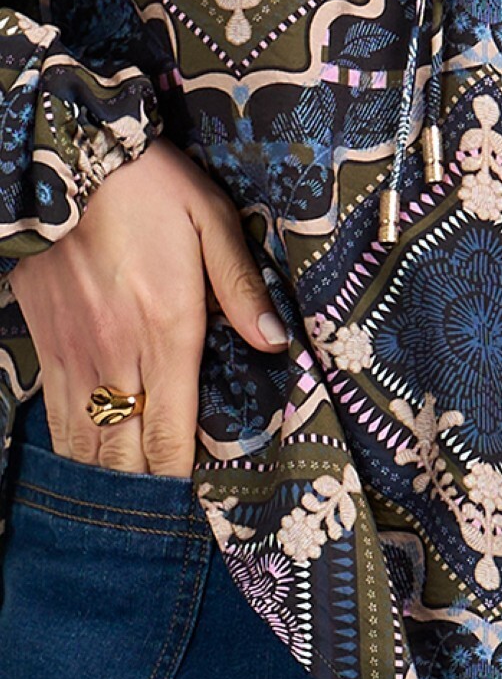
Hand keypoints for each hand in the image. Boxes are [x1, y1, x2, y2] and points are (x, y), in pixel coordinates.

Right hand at [7, 140, 287, 476]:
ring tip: (129, 506)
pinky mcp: (46, 343)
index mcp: (168, 330)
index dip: (182, 479)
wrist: (69, 160)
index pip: (172, 435)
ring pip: (85, 444)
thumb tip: (277, 343)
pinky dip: (71, 446)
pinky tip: (87, 460)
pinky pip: (56, 415)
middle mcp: (117, 355)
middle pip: (126, 454)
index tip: (199, 504)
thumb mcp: (213, 220)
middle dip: (146, 492)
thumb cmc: (152, 187)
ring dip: (107, 477)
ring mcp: (75, 355)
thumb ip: (243, 285)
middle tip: (167, 519)